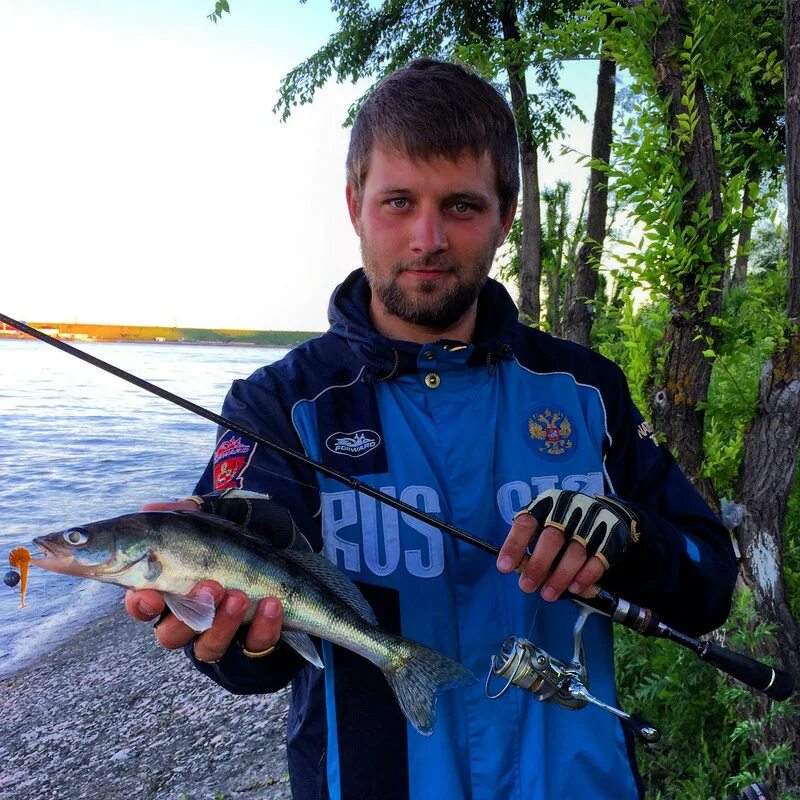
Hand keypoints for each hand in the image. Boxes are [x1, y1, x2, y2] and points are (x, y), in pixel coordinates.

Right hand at [123, 500, 283, 661]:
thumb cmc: (252, 535)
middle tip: (209, 587)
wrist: (299, 548)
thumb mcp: (226, 515)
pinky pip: (254, 648)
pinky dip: (263, 628)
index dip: (141, 604)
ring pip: (208, 648)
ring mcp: (226, 635)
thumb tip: (151, 508)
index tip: (150, 594)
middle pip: (171, 635)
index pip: (145, 604)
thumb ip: (191, 513)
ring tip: (240, 596)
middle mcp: (195, 617)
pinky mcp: (258, 646)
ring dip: (222, 623)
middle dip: (186, 616)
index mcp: (177, 586)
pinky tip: (273, 605)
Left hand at [496, 490, 638, 601]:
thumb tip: (517, 569)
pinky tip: (574, 588)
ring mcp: (591, 524)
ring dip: (560, 577)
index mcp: (546, 504)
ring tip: (548, 594)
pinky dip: (585, 576)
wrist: (605, 514)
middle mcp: (569, 510)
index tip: (504, 567)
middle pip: (552, 539)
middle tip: (526, 586)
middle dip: (538, 565)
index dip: (514, 545)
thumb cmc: (562, 523)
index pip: (526, 523)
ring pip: (575, 553)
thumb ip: (530, 543)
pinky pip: (598, 561)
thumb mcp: (543, 523)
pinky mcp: (610, 539)